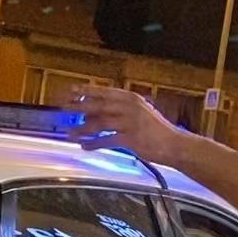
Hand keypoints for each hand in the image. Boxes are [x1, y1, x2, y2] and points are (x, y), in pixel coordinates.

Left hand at [67, 87, 188, 164]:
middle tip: (63, 107)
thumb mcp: (141, 112)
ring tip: (70, 133)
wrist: (174, 144)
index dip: (86, 91)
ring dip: (83, 128)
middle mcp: (129, 107)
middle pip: (98, 105)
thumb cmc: (157, 130)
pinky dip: (94, 143)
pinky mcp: (130, 138)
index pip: (104, 92)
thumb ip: (121, 109)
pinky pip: (106, 140)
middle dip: (78, 106)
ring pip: (99, 123)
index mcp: (131, 98)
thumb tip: (99, 110)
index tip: (71, 90)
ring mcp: (130, 122)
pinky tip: (85, 146)